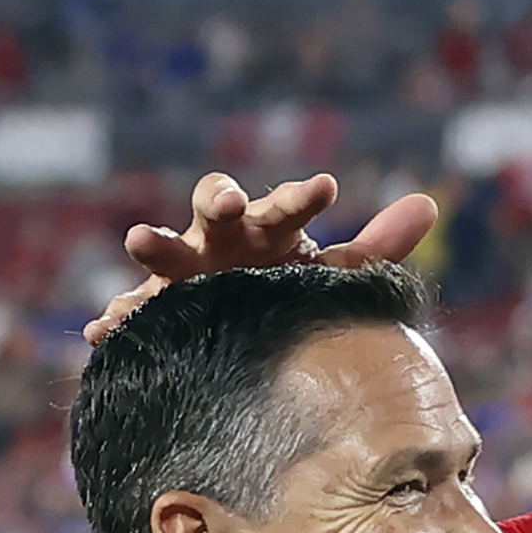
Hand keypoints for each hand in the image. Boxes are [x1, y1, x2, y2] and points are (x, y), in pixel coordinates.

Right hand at [91, 171, 445, 343]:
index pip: (285, 206)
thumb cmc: (293, 296)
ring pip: (164, 251)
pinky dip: (117, 317)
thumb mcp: (338, 276)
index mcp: (266, 228)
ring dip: (152, 242)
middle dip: (219, 200)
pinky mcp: (153, 312)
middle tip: (227, 202)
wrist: (248, 343)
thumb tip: (428, 203)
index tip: (326, 189)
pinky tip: (103, 329)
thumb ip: (379, 247)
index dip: (301, 198)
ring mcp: (182, 275)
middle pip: (214, 206)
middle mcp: (221, 241)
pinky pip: (131, 311)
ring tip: (138, 239)